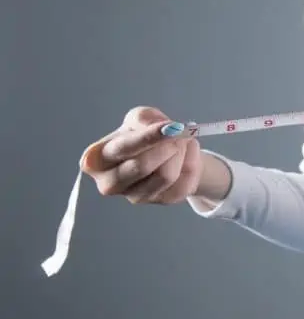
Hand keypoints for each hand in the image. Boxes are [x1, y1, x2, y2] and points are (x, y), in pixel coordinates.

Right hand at [81, 107, 201, 204]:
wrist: (169, 152)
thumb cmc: (146, 136)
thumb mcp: (140, 118)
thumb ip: (144, 118)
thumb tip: (162, 128)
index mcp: (96, 160)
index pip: (123, 148)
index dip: (149, 137)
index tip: (171, 128)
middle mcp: (109, 183)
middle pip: (143, 165)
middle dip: (168, 146)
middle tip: (180, 133)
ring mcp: (135, 196)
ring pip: (166, 175)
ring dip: (181, 153)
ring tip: (182, 142)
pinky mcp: (161, 201)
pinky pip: (184, 183)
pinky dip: (192, 163)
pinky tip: (186, 156)